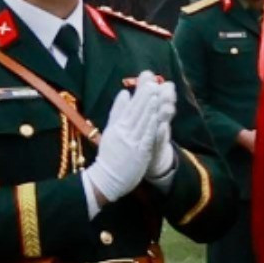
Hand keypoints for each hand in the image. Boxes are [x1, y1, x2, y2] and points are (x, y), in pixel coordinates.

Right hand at [77, 75, 172, 206]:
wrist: (106, 178)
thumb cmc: (109, 155)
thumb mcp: (110, 130)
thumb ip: (117, 112)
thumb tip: (124, 93)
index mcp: (117, 126)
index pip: (129, 108)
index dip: (139, 96)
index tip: (147, 84)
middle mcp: (123, 132)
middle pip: (135, 113)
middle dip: (145, 98)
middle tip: (153, 84)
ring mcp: (131, 142)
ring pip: (141, 123)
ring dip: (149, 109)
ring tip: (156, 95)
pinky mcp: (138, 153)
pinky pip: (146, 137)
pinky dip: (151, 126)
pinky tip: (157, 118)